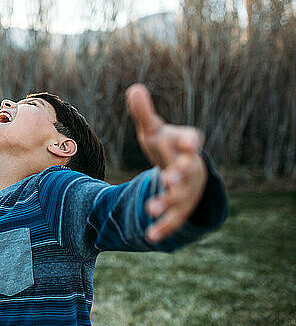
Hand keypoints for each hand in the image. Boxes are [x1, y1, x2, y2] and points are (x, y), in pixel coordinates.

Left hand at [126, 84, 207, 243]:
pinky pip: (175, 219)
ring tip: (150, 209)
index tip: (189, 142)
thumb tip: (134, 89)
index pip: (191, 141)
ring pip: (181, 198)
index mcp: (186, 144)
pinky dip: (164, 227)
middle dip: (180, 176)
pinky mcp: (182, 208)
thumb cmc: (166, 146)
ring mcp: (189, 190)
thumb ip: (144, 113)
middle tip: (168, 179)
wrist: (182, 169)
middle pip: (189, 172)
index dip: (190, 142)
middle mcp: (192, 168)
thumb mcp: (154, 130)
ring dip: (167, 203)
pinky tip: (150, 236)